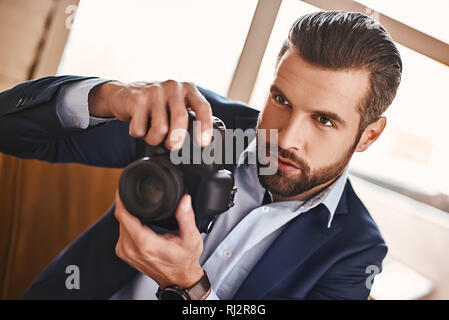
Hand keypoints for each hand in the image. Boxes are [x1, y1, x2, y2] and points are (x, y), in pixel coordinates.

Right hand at [88, 80, 212, 148]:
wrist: (123, 94)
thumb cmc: (156, 105)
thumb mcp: (176, 106)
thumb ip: (188, 118)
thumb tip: (201, 144)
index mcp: (188, 89)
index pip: (202, 107)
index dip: (205, 126)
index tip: (203, 143)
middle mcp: (173, 87)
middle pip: (181, 118)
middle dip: (177, 139)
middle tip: (172, 146)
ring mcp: (155, 91)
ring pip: (160, 128)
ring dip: (154, 138)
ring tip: (151, 133)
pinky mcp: (137, 98)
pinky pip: (140, 129)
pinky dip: (138, 134)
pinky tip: (138, 125)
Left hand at [114, 190, 204, 289]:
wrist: (179, 279)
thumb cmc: (184, 261)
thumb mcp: (191, 238)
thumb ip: (186, 217)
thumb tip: (184, 200)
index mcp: (145, 244)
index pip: (124, 216)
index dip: (122, 200)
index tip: (124, 189)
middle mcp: (131, 249)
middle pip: (121, 218)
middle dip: (128, 205)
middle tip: (139, 196)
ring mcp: (125, 252)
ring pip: (120, 224)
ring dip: (128, 214)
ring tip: (141, 209)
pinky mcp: (124, 253)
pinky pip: (121, 232)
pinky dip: (128, 223)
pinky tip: (139, 221)